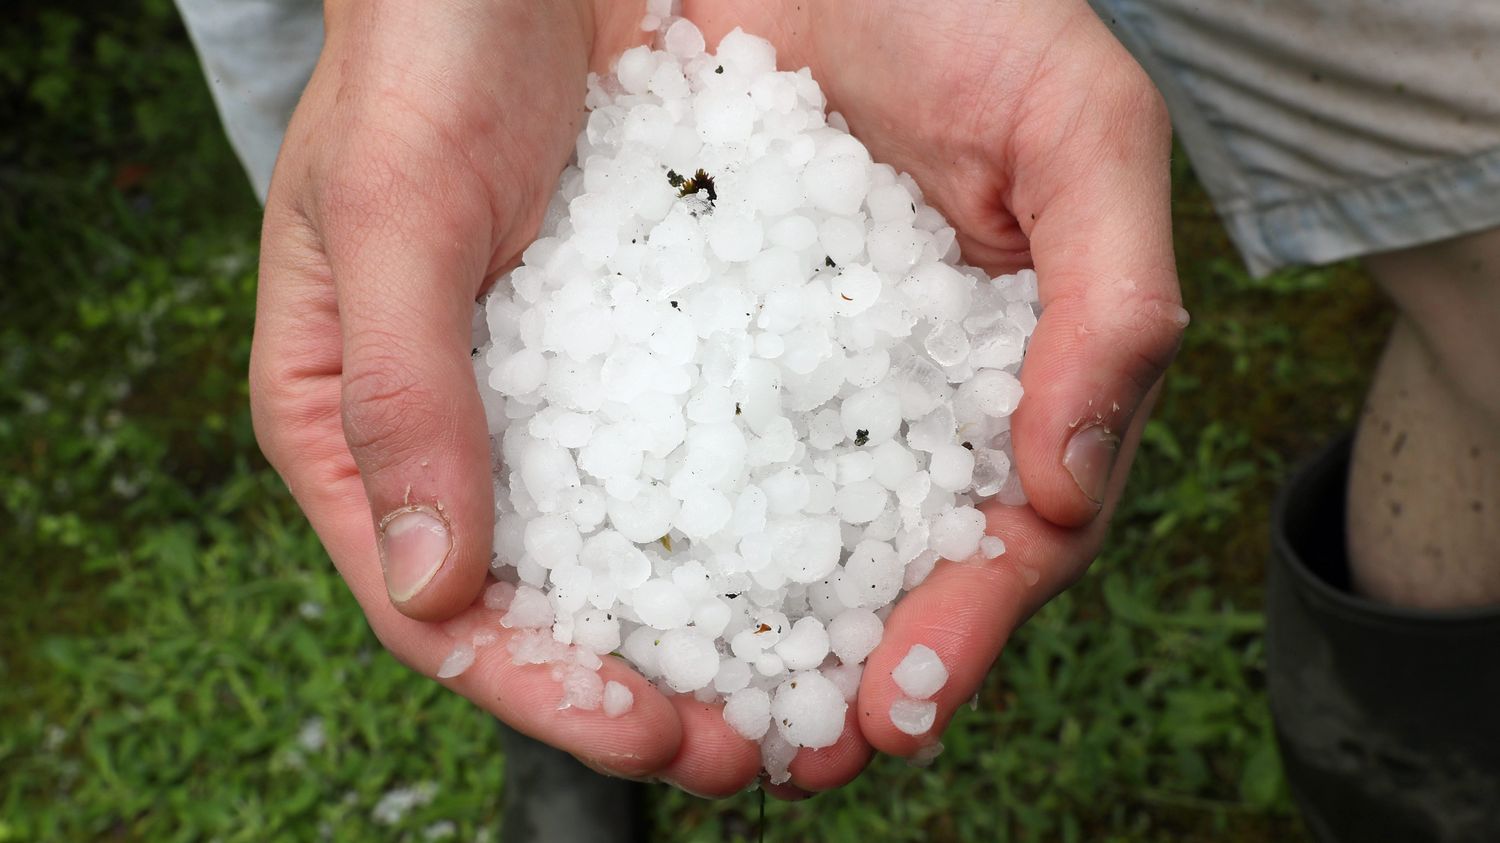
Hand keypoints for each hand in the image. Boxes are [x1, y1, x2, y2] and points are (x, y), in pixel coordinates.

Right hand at [250, 0, 766, 795]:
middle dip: (645, 687)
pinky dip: (746, 515)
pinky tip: (825, 548)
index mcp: (349, 423)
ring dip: (710, 623)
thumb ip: (400, 393)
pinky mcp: (632, 344)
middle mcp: (451, 430)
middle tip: (756, 745)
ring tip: (805, 681)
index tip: (654, 736)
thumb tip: (435, 588)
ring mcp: (547, 393)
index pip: (433, 608)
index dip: (542, 688)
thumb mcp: (390, 211)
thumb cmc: (415, 55)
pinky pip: (688, 450)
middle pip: (541, 600)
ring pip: (623, 545)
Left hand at [689, 0, 1185, 795]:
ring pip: (768, 534)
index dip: (962, 629)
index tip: (904, 702)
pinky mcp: (679, 332)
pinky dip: (643, 529)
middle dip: (833, 673)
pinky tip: (608, 594)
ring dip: (730, 639)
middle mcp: (894, 393)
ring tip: (685, 725)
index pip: (1001, 535)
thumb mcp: (1078, 126)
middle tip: (782, 760)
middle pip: (877, 566)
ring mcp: (785, 371)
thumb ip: (1110, 299)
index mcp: (1002, 372)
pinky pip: (659, 448)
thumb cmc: (965, 3)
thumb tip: (1065, 488)